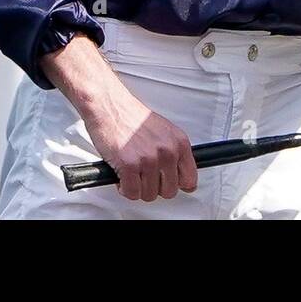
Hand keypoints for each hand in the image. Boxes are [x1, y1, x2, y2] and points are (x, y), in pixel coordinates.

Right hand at [82, 83, 198, 201]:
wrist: (110, 106)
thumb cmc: (133, 117)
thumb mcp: (164, 131)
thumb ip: (175, 152)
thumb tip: (181, 176)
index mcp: (179, 142)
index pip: (190, 179)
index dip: (178, 185)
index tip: (170, 184)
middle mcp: (167, 151)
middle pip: (169, 191)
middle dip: (155, 188)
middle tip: (145, 177)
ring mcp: (149, 159)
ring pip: (149, 195)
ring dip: (138, 188)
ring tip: (133, 172)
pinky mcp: (129, 165)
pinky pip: (131, 193)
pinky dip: (124, 188)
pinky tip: (122, 176)